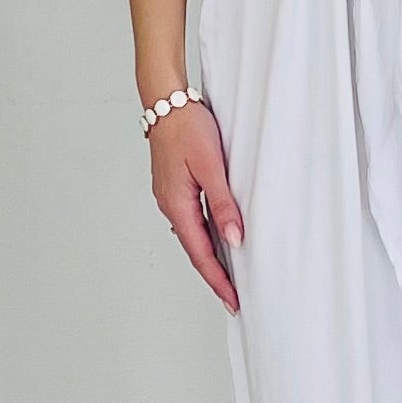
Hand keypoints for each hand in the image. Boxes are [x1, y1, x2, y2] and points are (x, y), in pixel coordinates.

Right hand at [150, 102, 243, 312]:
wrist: (166, 102)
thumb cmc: (187, 128)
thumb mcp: (211, 166)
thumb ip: (223, 203)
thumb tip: (235, 238)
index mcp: (177, 205)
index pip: (201, 254)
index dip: (218, 280)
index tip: (233, 300)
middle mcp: (171, 206)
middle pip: (195, 250)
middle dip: (215, 276)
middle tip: (234, 298)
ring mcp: (171, 197)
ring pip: (193, 236)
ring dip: (210, 258)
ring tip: (230, 276)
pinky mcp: (175, 187)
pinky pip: (192, 220)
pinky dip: (206, 236)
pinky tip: (218, 239)